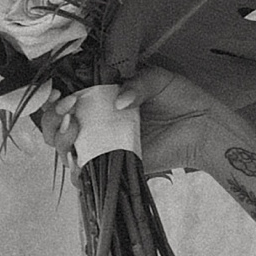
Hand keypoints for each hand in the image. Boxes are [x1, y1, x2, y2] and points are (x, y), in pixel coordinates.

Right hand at [35, 66, 223, 179]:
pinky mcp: (118, 166)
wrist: (203, 126)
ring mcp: (106, 146)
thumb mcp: (155, 79)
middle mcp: (98, 122)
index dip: (53, 97)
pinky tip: (78, 163)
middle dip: (52, 119)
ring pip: (67, 151)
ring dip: (61, 141)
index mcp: (100, 98)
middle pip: (58, 127)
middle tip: (69, 109)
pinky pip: (90, 177)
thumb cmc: (179, 98)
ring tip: (75, 127)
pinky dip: (78, 174)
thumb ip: (135, 83)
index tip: (58, 91)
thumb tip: (118, 103)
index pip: (65, 99)